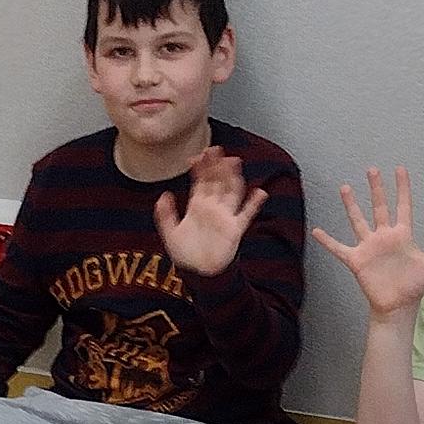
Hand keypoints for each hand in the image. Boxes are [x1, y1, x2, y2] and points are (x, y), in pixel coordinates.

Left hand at [155, 145, 266, 279]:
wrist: (200, 274)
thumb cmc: (186, 255)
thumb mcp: (170, 233)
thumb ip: (165, 215)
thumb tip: (163, 196)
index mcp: (197, 206)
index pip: (200, 181)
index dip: (200, 167)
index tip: (200, 154)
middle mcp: (212, 208)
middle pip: (217, 181)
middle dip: (217, 165)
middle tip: (217, 149)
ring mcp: (225, 216)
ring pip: (231, 191)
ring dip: (233, 176)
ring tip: (234, 161)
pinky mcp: (235, 228)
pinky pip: (247, 214)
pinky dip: (254, 204)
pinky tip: (260, 193)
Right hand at [315, 170, 423, 318]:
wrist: (399, 306)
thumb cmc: (416, 286)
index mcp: (403, 235)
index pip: (403, 206)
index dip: (402, 188)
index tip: (400, 169)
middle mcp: (384, 237)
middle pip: (379, 207)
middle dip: (376, 188)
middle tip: (372, 169)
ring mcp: (369, 247)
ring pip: (358, 220)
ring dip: (351, 205)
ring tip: (345, 188)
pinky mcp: (357, 260)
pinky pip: (339, 248)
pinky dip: (327, 241)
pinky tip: (316, 231)